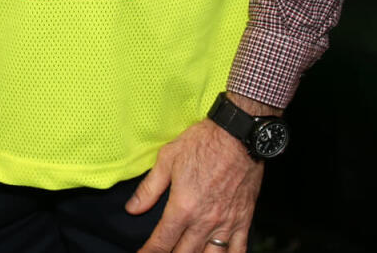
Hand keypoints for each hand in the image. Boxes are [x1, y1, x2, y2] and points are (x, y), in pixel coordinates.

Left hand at [125, 117, 263, 252]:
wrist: (238, 134)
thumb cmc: (202, 143)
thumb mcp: (167, 159)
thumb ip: (149, 188)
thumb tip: (132, 208)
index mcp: (183, 207)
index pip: (162, 242)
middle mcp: (204, 220)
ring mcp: (226, 222)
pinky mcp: (244, 219)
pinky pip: (238, 249)